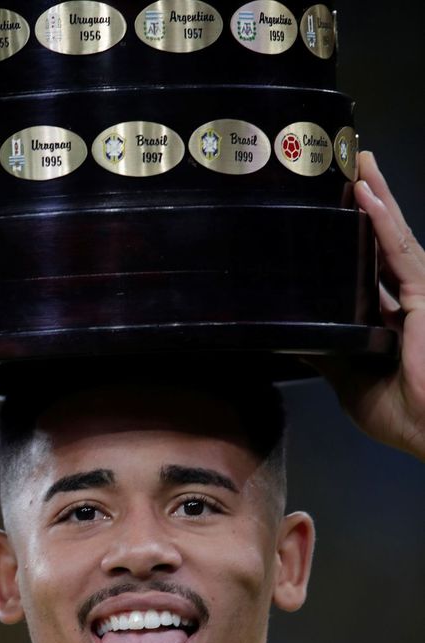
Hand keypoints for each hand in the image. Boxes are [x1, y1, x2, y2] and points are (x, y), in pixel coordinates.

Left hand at [315, 152, 424, 458]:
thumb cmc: (404, 414)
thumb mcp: (350, 381)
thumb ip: (327, 354)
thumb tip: (296, 338)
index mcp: (392, 316)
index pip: (371, 264)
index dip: (356, 233)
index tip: (334, 204)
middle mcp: (409, 298)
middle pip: (383, 239)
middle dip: (368, 200)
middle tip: (348, 162)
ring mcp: (421, 294)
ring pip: (394, 235)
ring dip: (376, 197)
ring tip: (357, 162)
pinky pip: (402, 254)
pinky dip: (383, 224)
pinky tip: (367, 196)